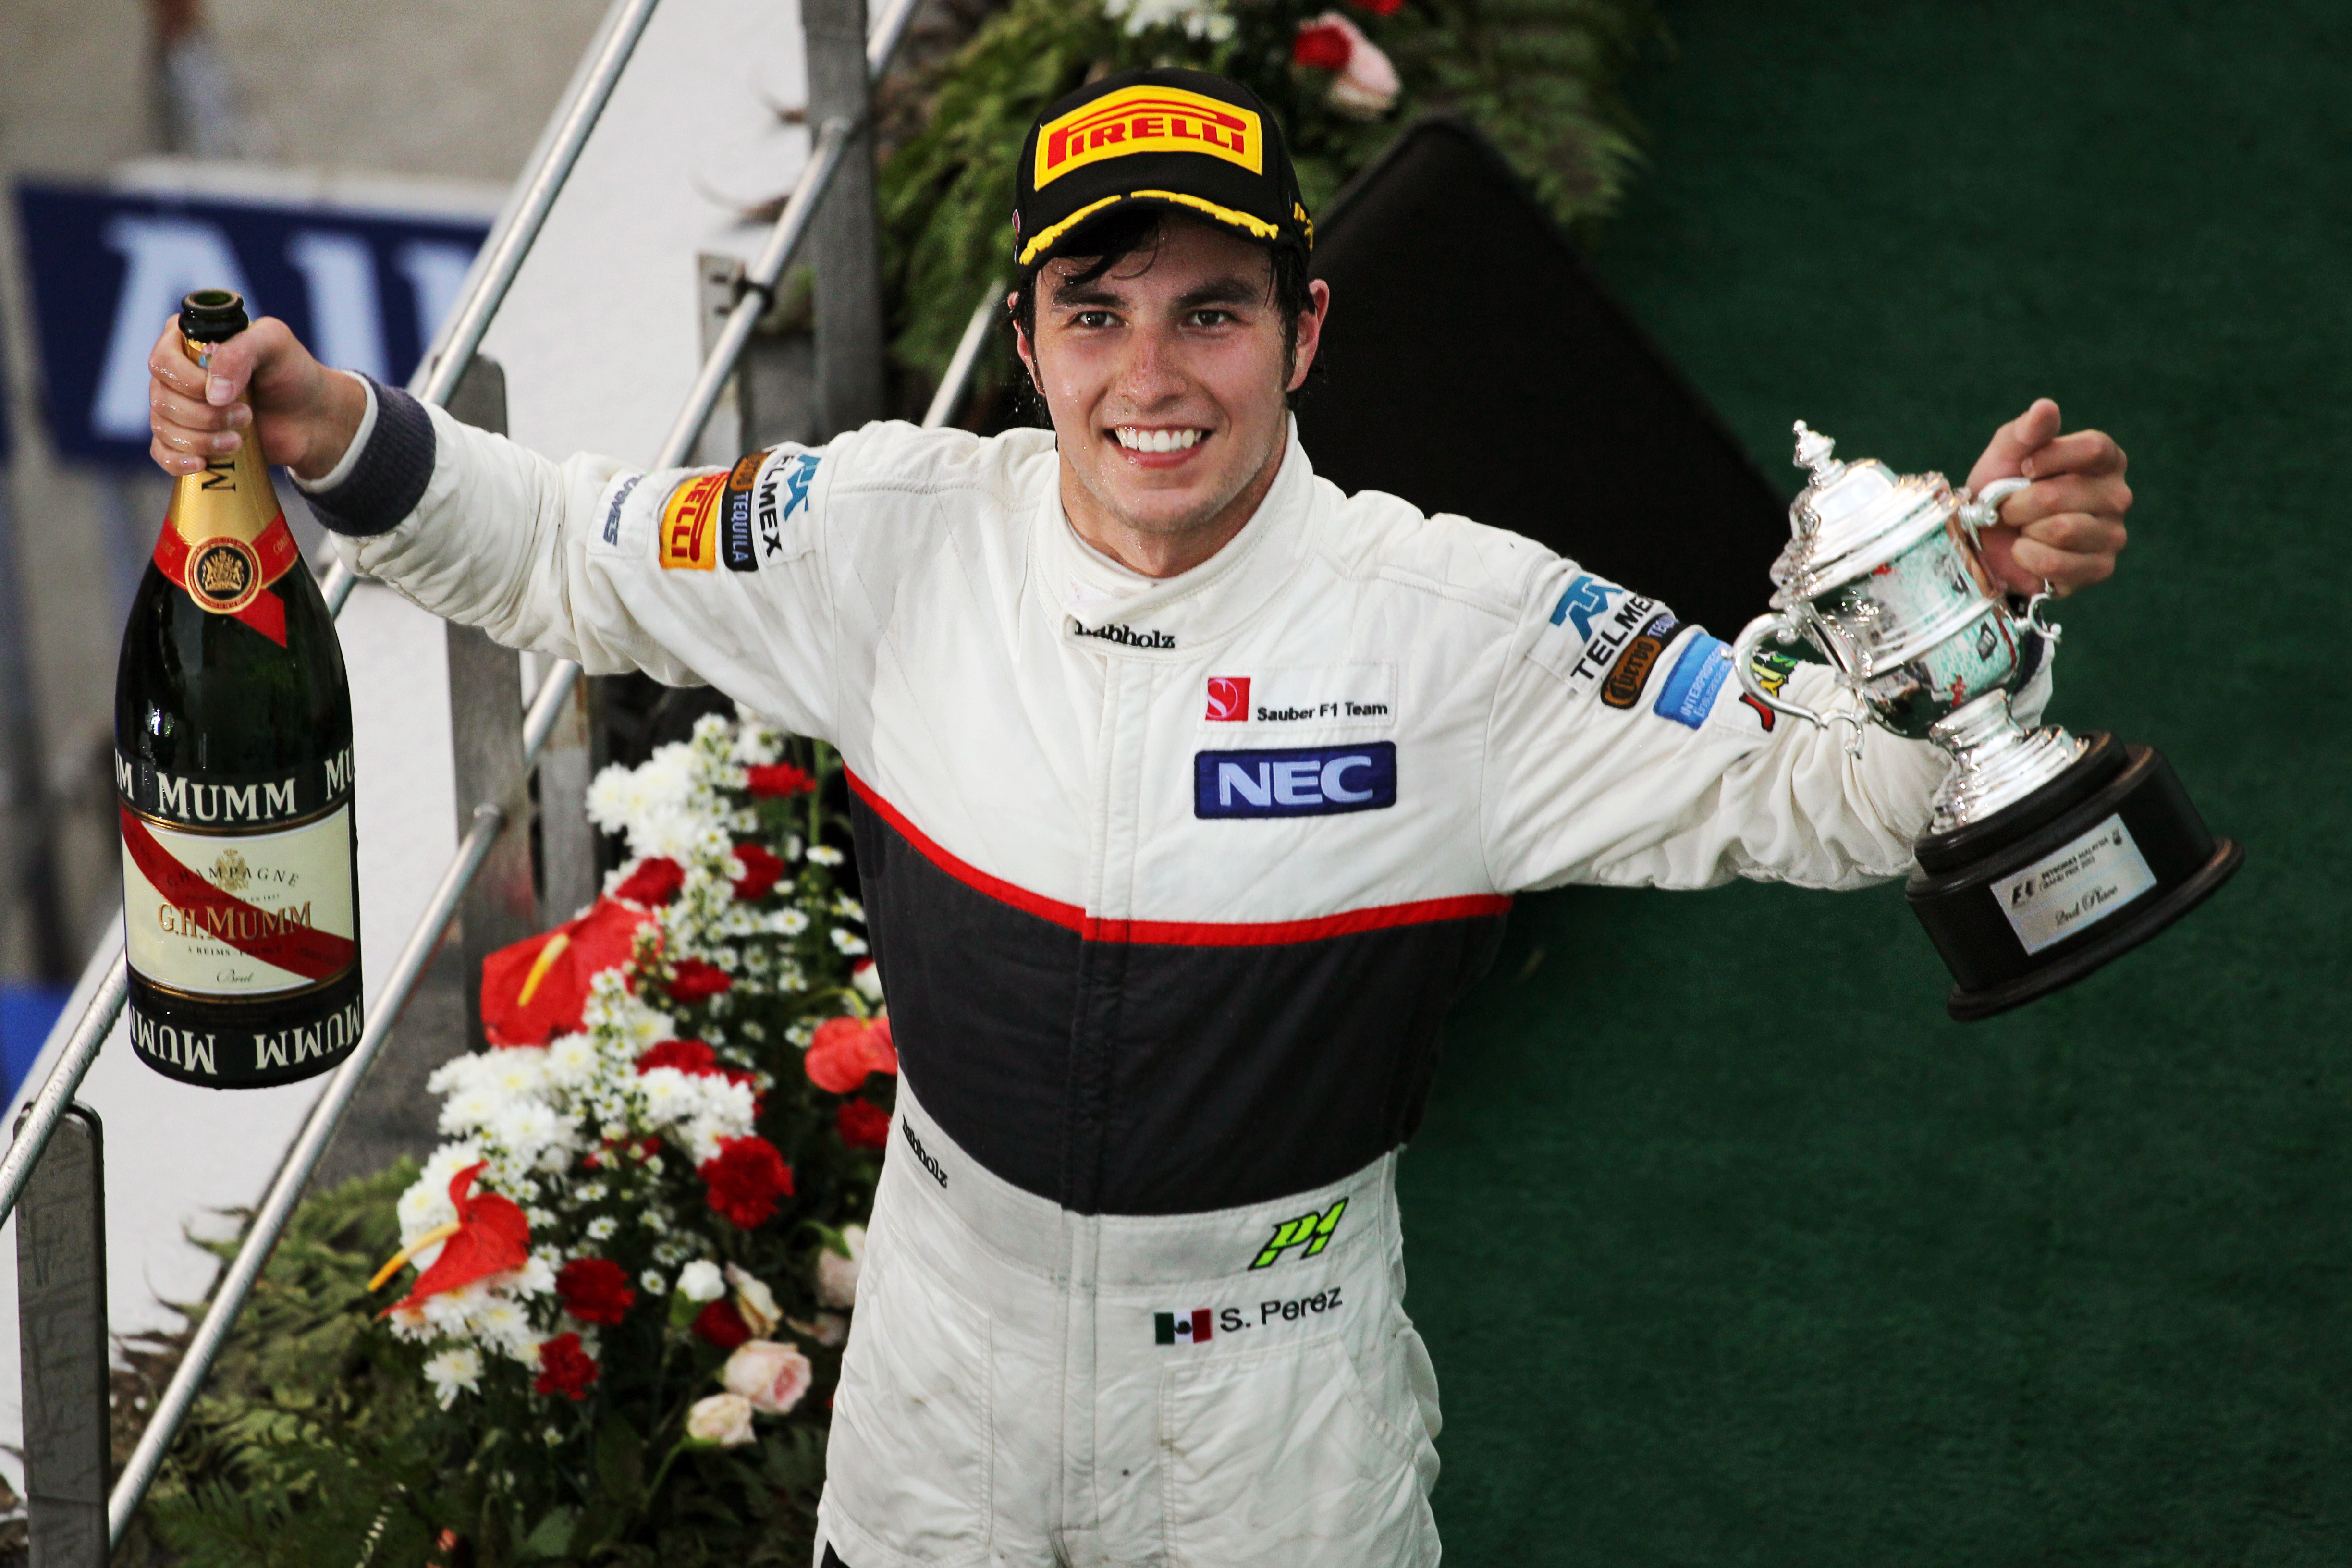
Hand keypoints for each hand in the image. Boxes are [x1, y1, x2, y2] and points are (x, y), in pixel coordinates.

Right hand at [147, 314, 368, 482]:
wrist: (310, 416)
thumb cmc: (291, 372)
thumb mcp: (274, 342)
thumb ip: (241, 351)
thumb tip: (213, 394)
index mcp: (187, 341)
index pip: (162, 360)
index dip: (189, 382)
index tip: (226, 394)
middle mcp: (175, 373)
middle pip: (162, 398)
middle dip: (205, 415)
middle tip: (246, 415)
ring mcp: (177, 407)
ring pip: (163, 427)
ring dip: (201, 439)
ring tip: (238, 440)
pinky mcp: (186, 438)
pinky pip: (161, 452)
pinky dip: (177, 461)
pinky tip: (202, 463)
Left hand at [1963, 397, 2130, 596]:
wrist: (1988, 540)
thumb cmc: (2003, 489)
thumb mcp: (2006, 454)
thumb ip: (2026, 430)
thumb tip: (2045, 407)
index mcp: (2106, 460)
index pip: (2094, 448)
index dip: (2050, 457)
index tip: (2024, 469)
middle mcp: (2118, 495)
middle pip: (2065, 493)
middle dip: (2020, 503)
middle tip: (2011, 508)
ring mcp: (2114, 534)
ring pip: (2064, 530)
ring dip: (2024, 531)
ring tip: (2021, 529)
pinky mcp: (2100, 568)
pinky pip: (2059, 563)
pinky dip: (2028, 558)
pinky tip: (2025, 552)